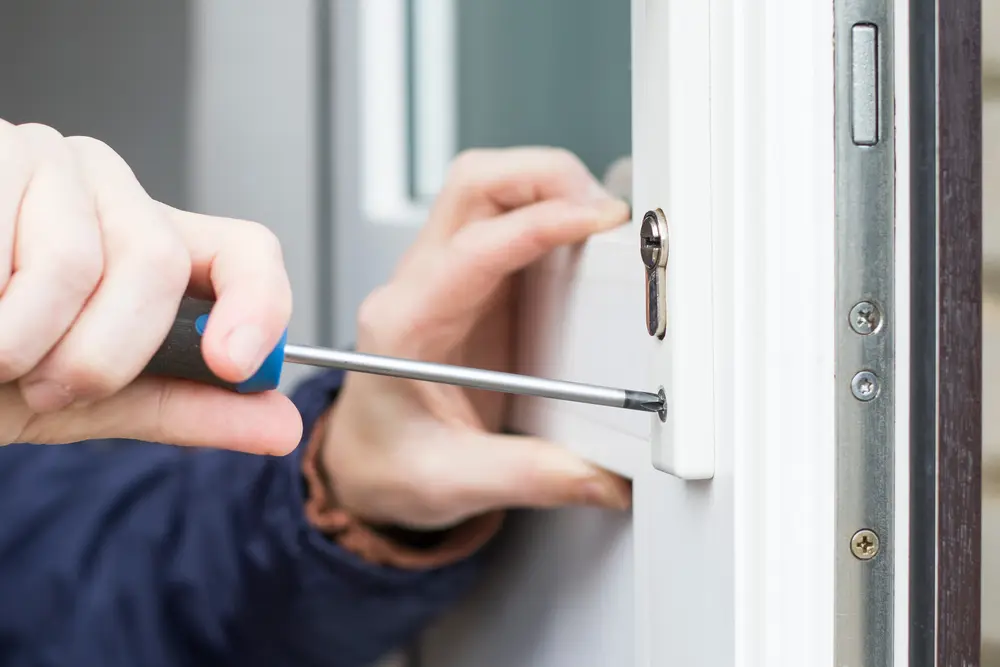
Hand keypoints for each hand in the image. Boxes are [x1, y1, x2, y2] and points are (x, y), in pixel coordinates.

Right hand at [0, 121, 300, 453]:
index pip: (248, 251)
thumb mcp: (89, 399)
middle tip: (47, 379)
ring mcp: (42, 160)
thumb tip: (281, 424)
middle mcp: (107, 188)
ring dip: (22, 339)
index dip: (261, 306)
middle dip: (102, 353)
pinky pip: (0, 246)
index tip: (237, 364)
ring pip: (76, 258)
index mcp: (150, 242)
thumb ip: (185, 406)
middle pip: (159, 262)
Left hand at [322, 147, 632, 528]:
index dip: (539, 224)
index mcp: (404, 325)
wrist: (366, 465)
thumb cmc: (387, 464)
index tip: (596, 222)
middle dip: (546, 178)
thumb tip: (604, 475)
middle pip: (475, 185)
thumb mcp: (451, 482)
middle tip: (605, 214)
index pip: (473, 247)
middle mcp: (421, 286)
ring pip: (493, 189)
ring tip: (602, 225)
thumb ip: (530, 476)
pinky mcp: (476, 284)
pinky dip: (553, 214)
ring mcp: (448, 278)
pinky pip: (511, 220)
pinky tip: (585, 244)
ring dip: (550, 188)